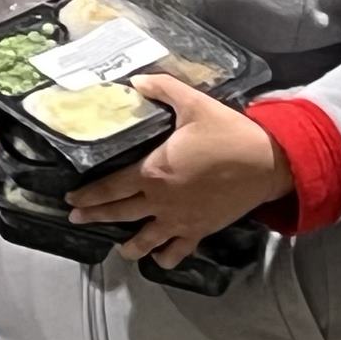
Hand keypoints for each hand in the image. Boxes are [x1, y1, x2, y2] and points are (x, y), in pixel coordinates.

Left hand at [64, 76, 295, 265]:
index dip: (89, 194)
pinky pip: (181, 248)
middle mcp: (162, 200)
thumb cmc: (229, 134)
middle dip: (96, 216)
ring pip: (148, 238)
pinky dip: (169, 257)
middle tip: (76, 219)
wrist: (269, 163)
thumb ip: (162, 89)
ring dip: (131, 245)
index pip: (111, 187)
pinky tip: (161, 259)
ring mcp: (182, 218)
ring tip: (120, 250)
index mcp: (154, 172)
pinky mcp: (203, 229)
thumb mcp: (193, 104)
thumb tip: (136, 80)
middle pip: (121, 212)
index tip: (71, 200)